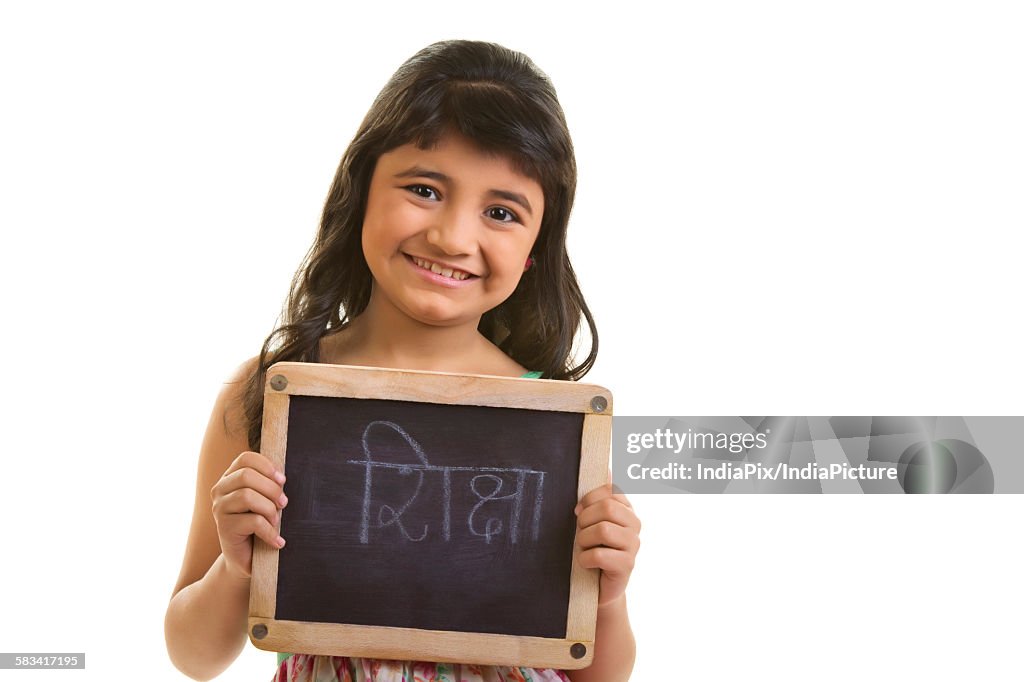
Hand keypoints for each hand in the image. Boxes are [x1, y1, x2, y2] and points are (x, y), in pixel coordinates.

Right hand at [210, 451, 287, 578]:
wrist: (248, 558)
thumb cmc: (260, 524)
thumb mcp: (266, 500)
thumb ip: (269, 484)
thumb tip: (282, 477)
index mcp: (230, 477)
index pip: (246, 458)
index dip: (267, 466)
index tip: (282, 480)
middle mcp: (220, 490)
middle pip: (247, 476)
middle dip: (271, 489)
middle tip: (283, 504)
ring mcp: (219, 508)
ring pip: (247, 496)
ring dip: (270, 509)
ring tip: (277, 522)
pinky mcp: (224, 528)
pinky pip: (252, 521)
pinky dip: (270, 531)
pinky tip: (277, 541)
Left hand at [575, 484, 640, 605]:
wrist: (597, 587)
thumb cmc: (593, 548)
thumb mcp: (593, 520)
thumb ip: (600, 497)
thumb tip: (607, 469)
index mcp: (627, 509)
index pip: (610, 490)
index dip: (589, 499)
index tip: (578, 512)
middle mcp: (635, 524)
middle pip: (607, 508)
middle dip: (585, 520)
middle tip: (580, 533)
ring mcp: (634, 545)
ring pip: (603, 530)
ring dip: (584, 540)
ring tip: (584, 548)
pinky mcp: (627, 565)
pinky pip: (600, 555)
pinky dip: (585, 559)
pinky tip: (586, 563)